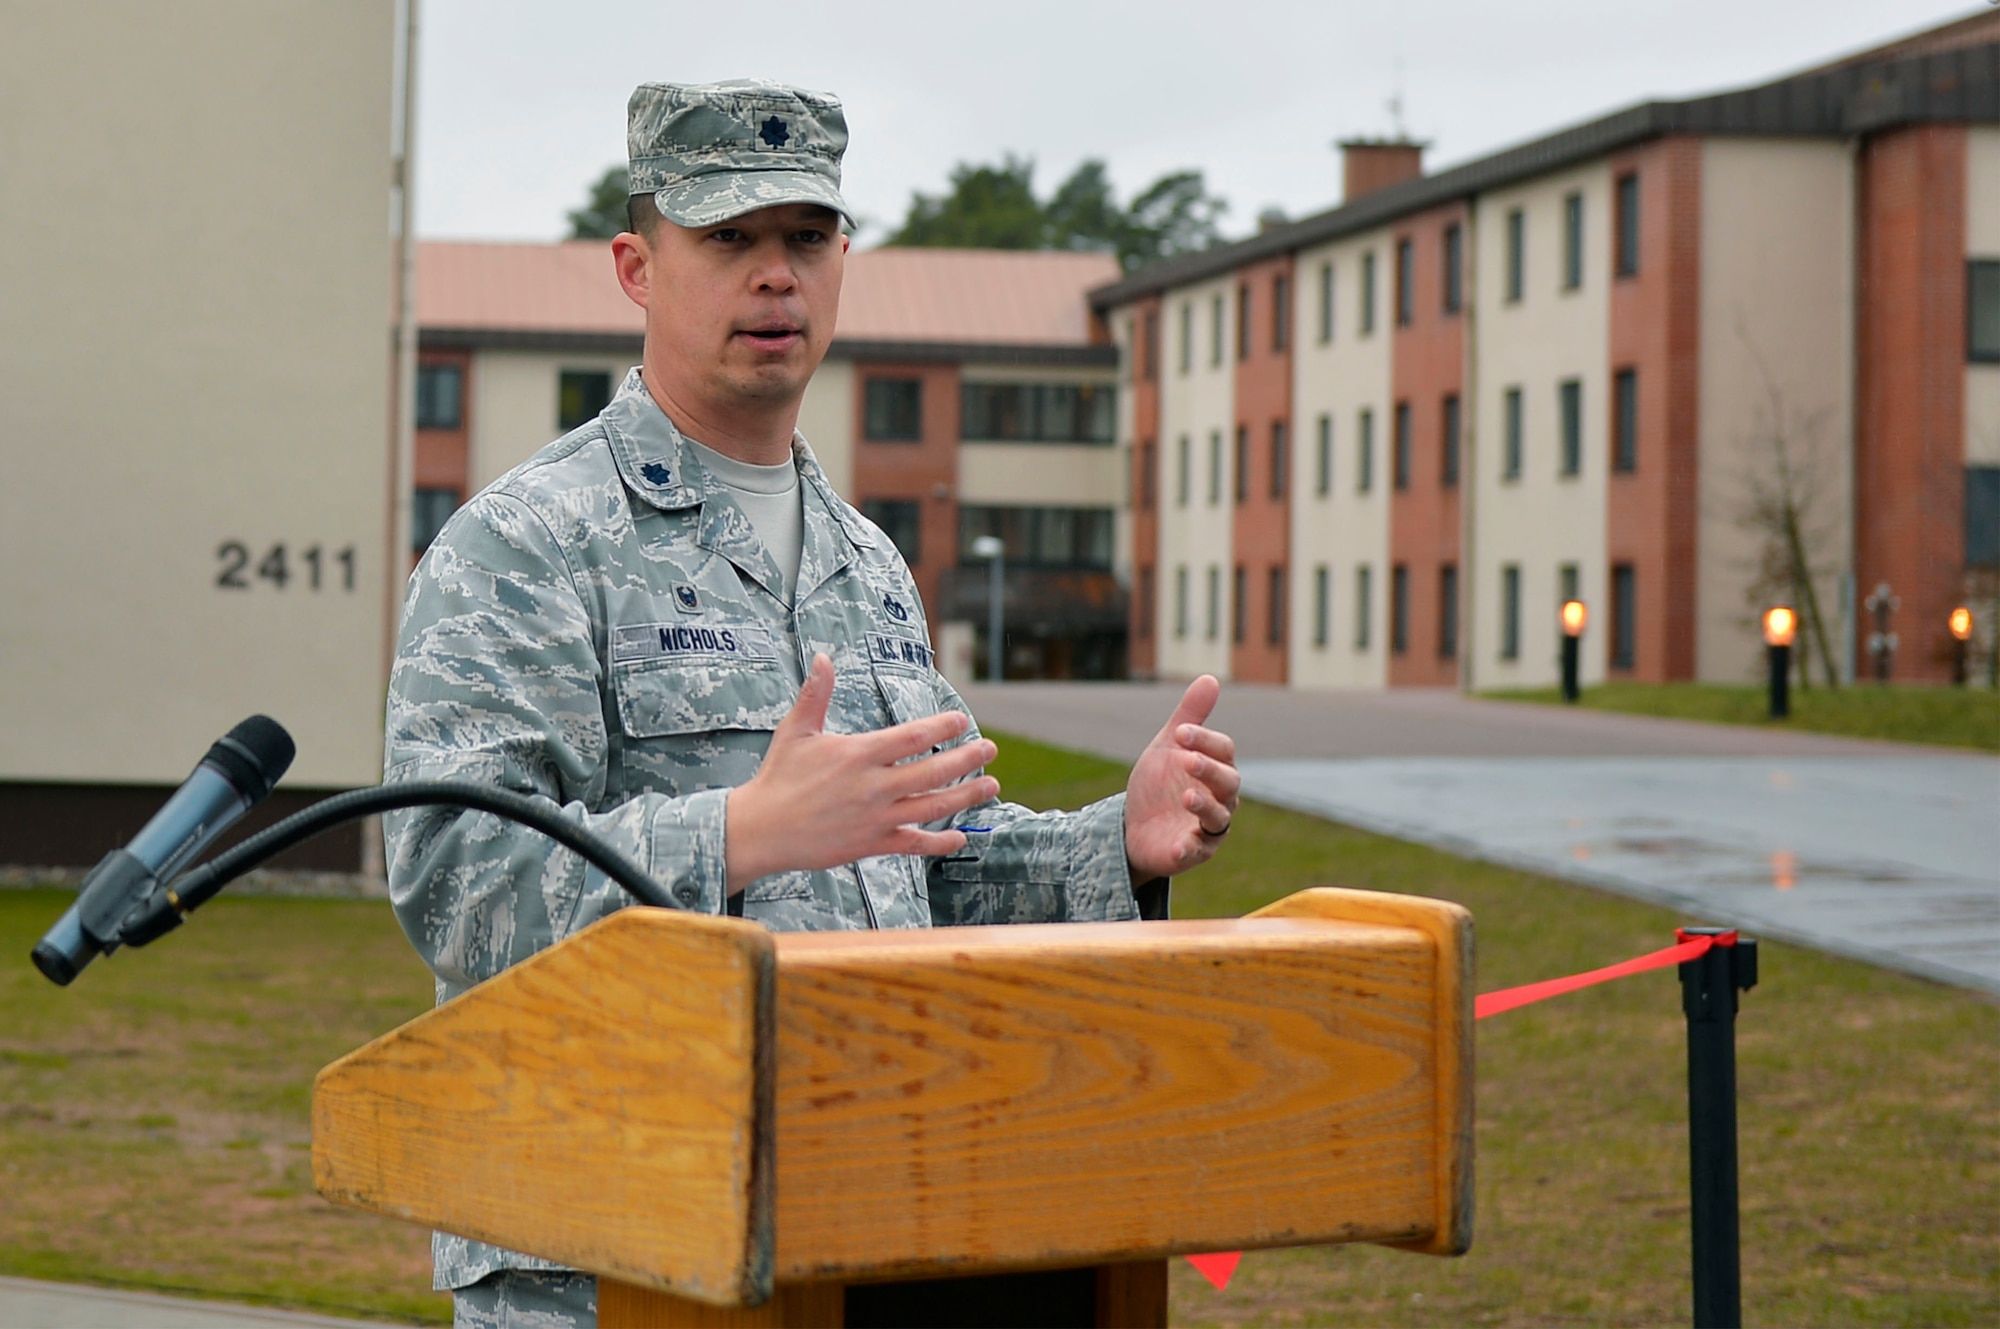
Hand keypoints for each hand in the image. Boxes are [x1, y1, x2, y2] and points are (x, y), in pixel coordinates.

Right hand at [724, 654, 997, 891]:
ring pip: (931, 807)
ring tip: (990, 786)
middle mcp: (872, 786)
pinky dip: (939, 842)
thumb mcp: (795, 731)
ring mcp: (875, 817)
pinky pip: (914, 843)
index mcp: (858, 754)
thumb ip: (815, 695)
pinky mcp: (871, 844)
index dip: (941, 726)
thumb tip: (823, 657)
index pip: (911, 737)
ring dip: (965, 796)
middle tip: (989, 749)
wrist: (761, 829)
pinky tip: (960, 836)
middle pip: (932, 771)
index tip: (962, 720)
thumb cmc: (778, 776)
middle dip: (966, 759)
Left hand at [1123, 675, 1238, 880]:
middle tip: (1187, 760)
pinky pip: (1198, 851)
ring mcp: (1208, 827)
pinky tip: (1178, 844)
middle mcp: (1220, 798)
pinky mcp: (1193, 853)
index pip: (1224, 751)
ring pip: (1219, 818)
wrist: (1131, 826)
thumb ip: (1189, 716)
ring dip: (1204, 806)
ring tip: (1185, 796)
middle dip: (1209, 770)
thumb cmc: (1158, 785)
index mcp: (1216, 769)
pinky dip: (1190, 848)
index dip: (1204, 740)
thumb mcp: (1168, 747)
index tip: (1179, 732)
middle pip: (1229, 783)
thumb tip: (1210, 678)